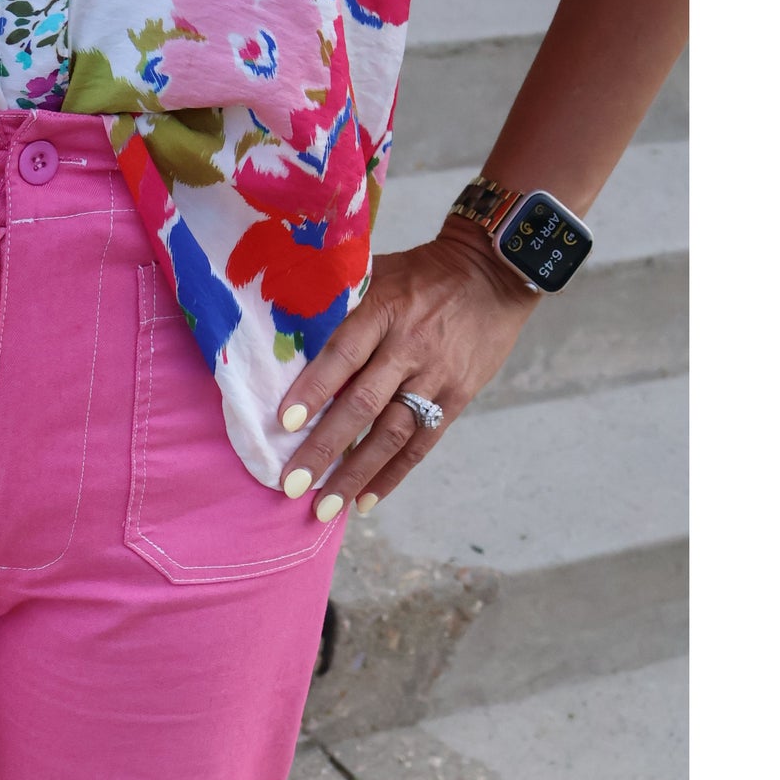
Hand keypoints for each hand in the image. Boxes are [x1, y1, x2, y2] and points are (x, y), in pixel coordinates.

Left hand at [278, 217, 539, 509]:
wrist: (495, 271)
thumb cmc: (422, 273)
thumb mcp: (380, 272)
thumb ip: (340, 303)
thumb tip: (286, 335)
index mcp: (385, 309)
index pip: (344, 353)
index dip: (314, 389)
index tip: (285, 423)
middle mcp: (410, 346)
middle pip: (363, 404)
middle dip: (325, 447)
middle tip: (291, 483)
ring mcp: (437, 376)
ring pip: (391, 433)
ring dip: (355, 474)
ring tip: (325, 508)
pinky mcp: (458, 397)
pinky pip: (421, 444)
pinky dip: (392, 475)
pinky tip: (365, 501)